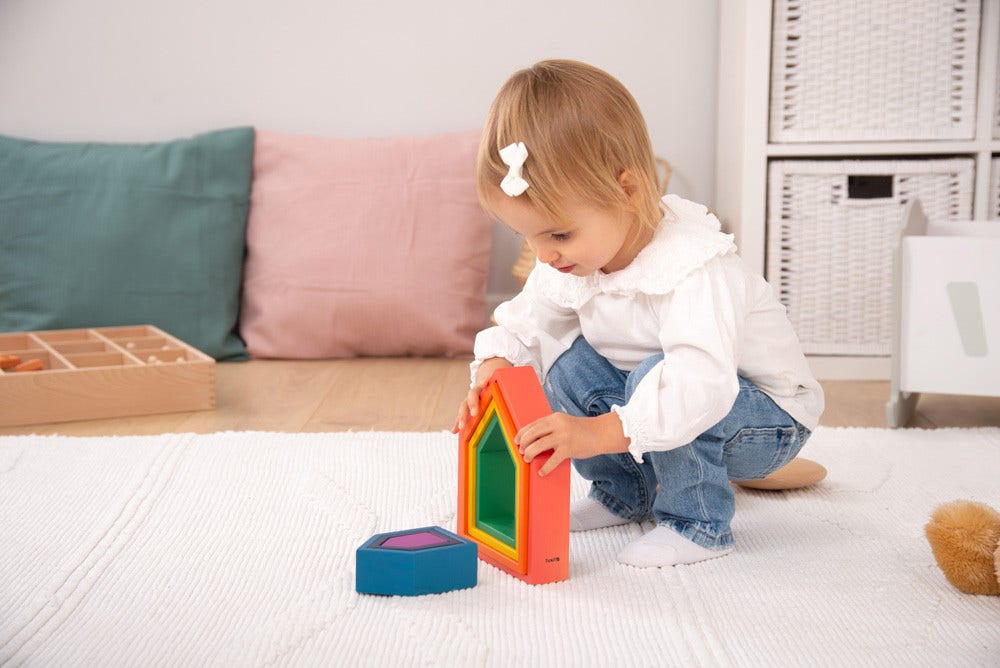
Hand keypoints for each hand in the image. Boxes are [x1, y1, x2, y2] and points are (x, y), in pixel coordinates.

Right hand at [451, 357, 513, 433]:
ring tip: (461, 427)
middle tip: (475, 413)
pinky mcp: (469, 407)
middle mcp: (477, 390)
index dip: (484, 382)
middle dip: (472, 404)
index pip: (484, 381)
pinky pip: (462, 415)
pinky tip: (455, 431)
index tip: (485, 383)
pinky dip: (458, 423)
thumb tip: (537, 396)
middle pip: (472, 394)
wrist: (490, 375)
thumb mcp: (510, 382)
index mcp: (488, 382)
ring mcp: (472, 399)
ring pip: (464, 406)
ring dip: (462, 417)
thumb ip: (518, 388)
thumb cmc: (504, 382)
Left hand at [515, 411, 629, 475]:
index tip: (517, 440)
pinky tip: (541, 472)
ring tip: (528, 459)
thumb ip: (552, 429)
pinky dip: (544, 468)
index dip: (522, 433)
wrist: (602, 433)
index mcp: (555, 418)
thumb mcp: (565, 424)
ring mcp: (563, 436)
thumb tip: (536, 440)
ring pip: (538, 445)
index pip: (533, 424)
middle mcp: (557, 425)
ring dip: (530, 453)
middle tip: (522, 451)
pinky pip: (552, 460)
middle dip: (523, 443)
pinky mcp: (569, 448)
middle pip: (532, 433)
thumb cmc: (583, 431)